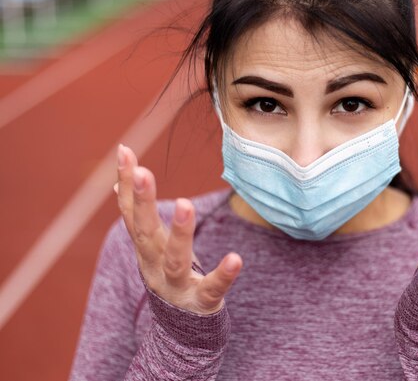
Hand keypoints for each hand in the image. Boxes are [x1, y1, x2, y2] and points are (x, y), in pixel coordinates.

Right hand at [115, 144, 242, 314]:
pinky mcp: (202, 301)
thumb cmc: (168, 275)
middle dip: (143, 202)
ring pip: (174, 259)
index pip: (131, 212)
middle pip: (145, 232)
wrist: (180, 331)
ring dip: (179, 232)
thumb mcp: (151, 246)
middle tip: (142, 172)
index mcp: (146, 248)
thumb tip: (118, 184)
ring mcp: (177, 284)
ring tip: (186, 204)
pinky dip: (223, 275)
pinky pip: (212, 288)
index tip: (124, 151)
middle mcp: (155, 265)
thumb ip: (138, 216)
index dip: (126, 183)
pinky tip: (235, 259)